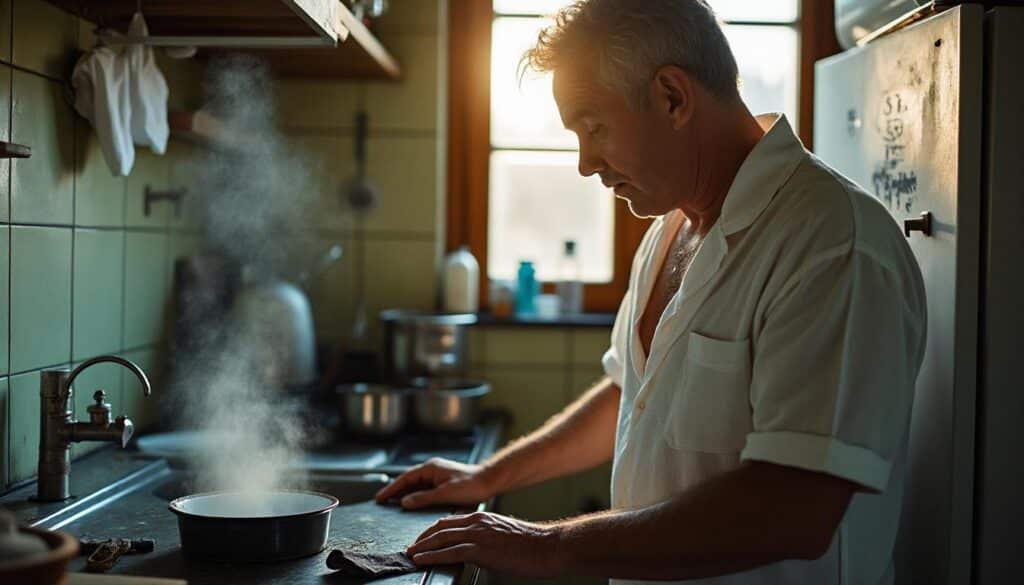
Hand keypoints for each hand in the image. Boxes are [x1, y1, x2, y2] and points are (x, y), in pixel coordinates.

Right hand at [374, 458, 495, 509]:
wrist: (489, 482)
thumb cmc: (471, 485)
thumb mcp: (444, 494)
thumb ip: (423, 498)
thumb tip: (404, 502)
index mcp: (431, 468)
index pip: (405, 478)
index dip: (391, 488)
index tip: (380, 497)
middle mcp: (432, 470)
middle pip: (408, 481)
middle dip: (394, 491)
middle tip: (381, 501)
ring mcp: (438, 476)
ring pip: (416, 485)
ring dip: (404, 494)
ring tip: (391, 504)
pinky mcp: (443, 483)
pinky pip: (424, 489)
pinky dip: (415, 496)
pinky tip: (411, 504)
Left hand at [407, 511, 563, 577]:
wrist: (545, 546)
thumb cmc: (529, 544)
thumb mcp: (503, 533)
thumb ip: (486, 536)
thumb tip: (476, 548)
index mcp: (482, 518)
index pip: (449, 521)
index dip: (432, 530)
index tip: (422, 538)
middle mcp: (477, 523)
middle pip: (440, 527)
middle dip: (422, 538)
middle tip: (411, 547)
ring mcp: (478, 535)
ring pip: (441, 539)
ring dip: (422, 547)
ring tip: (411, 554)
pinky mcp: (480, 550)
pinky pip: (449, 553)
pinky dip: (432, 556)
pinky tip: (422, 560)